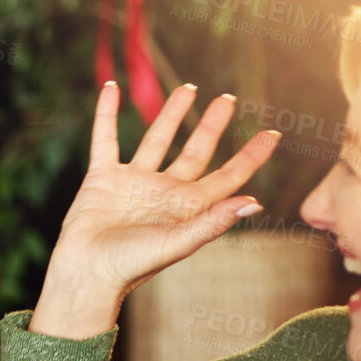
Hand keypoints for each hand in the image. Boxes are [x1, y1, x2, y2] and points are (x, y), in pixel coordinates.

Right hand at [32, 82, 278, 338]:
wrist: (86, 273)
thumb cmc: (133, 265)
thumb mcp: (178, 243)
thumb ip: (214, 222)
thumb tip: (255, 202)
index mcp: (188, 208)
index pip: (228, 176)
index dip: (251, 156)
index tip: (273, 134)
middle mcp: (164, 191)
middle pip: (195, 150)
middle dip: (212, 124)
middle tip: (228, 98)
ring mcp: (133, 182)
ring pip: (156, 138)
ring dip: (171, 113)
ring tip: (188, 87)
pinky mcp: (103, 178)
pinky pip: (106, 138)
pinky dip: (107, 113)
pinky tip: (111, 88)